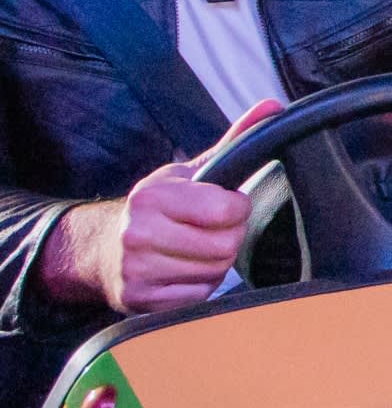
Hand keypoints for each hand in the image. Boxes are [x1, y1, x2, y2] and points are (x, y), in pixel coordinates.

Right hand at [43, 99, 282, 313]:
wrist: (102, 249)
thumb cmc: (156, 207)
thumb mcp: (187, 171)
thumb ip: (234, 142)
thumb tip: (273, 107)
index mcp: (153, 196)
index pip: (226, 211)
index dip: (237, 210)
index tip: (226, 206)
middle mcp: (138, 232)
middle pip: (225, 247)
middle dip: (228, 238)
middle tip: (210, 231)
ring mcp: (136, 269)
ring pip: (214, 274)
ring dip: (214, 265)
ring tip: (194, 250)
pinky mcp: (138, 300)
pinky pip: (197, 297)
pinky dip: (199, 287)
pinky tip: (182, 271)